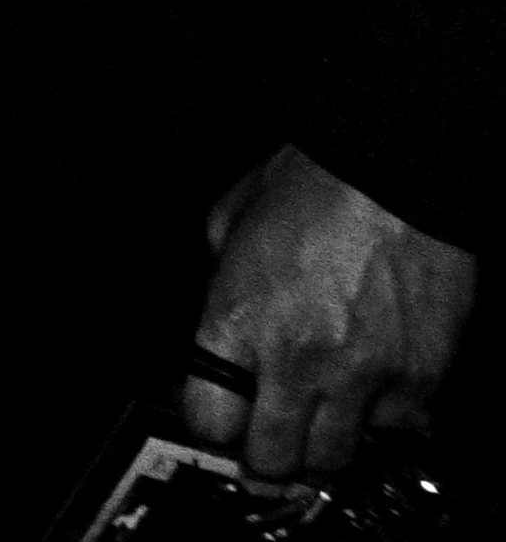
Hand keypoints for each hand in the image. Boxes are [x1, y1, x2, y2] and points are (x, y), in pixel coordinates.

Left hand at [187, 145, 479, 481]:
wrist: (396, 169)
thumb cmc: (310, 183)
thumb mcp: (230, 223)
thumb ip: (222, 281)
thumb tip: (225, 316)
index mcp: (237, 322)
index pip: (209, 420)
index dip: (212, 425)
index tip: (221, 419)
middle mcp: (296, 360)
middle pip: (273, 459)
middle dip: (265, 459)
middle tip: (269, 445)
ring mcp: (363, 375)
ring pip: (336, 459)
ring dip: (324, 449)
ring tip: (321, 427)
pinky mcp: (420, 375)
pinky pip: (399, 433)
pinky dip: (385, 427)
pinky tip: (376, 405)